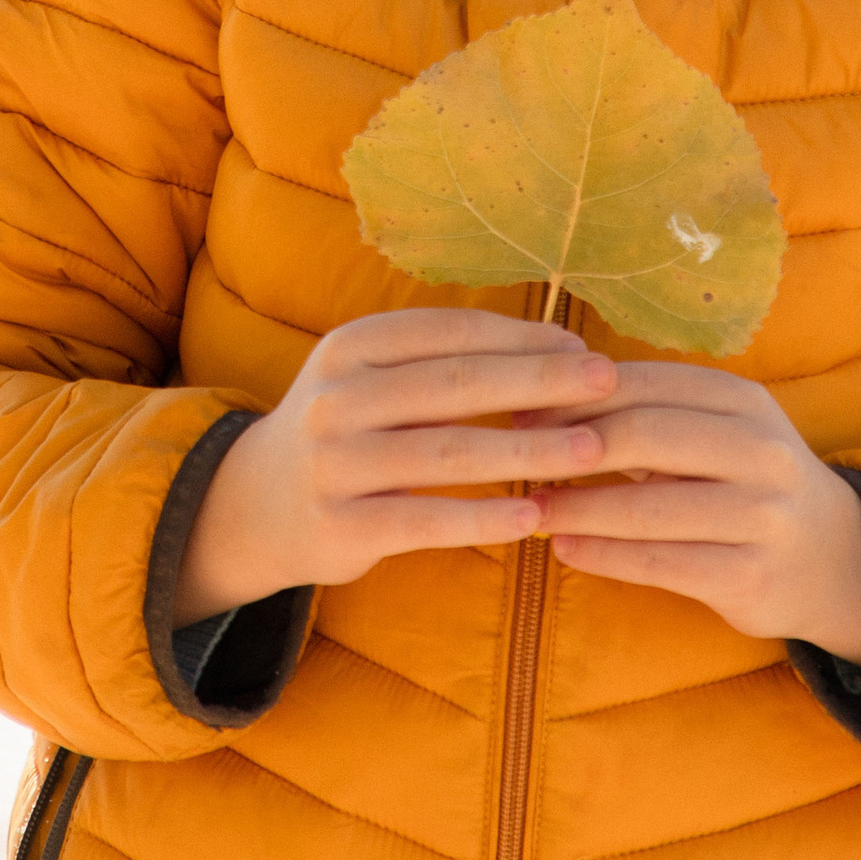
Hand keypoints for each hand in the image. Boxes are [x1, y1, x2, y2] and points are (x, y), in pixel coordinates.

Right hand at [174, 309, 618, 621]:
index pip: (448, 332)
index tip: (583, 349)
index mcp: (351, 347)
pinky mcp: (340, 527)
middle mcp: (337, 398)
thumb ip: (445, 361)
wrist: (253, 506)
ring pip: (446, 454)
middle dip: (538, 381)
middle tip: (607, 382)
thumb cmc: (346, 432)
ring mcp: (335, 464)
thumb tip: (560, 349)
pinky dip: (482, 517)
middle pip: (454, 385)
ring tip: (591, 450)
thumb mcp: (372, 378)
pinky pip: (425, 520)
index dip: (519, 338)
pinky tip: (534, 515)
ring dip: (527, 449)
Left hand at [536, 359, 860, 681]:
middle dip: (571, 446)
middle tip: (517, 457)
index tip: (521, 408)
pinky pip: (659, 562)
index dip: (576, 395)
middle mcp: (759, 450)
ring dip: (577, 508)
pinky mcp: (749, 575)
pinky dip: (602, 555)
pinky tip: (563, 549)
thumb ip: (647, 412)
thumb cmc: (746, 482)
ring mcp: (760, 516)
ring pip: (646, 508)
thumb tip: (540, 399)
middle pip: (644, 437)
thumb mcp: (717, 431)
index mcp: (744, 401)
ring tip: (533, 508)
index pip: (645, 384)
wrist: (833, 559)